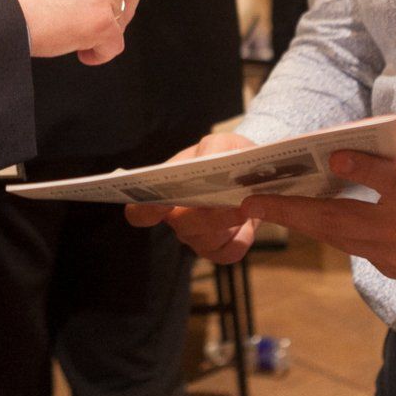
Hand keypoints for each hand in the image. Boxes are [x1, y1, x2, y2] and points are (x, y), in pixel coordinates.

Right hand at [124, 132, 258, 262]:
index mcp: (166, 191)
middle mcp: (176, 217)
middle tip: (231, 202)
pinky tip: (249, 222)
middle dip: (207, 215)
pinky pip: (227, 253)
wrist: (255, 172)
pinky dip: (241, 238)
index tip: (163, 202)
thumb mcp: (221, 142)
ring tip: (245, 207)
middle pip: (181, 226)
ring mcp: (197, 237)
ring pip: (206, 242)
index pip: (139, 211)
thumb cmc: (227, 154)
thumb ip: (212, 148)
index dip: (145, 210)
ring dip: (228, 224)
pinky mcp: (221, 249)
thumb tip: (206, 163)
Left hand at [239, 133, 395, 286]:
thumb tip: (354, 143)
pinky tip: (301, 218)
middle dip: (293, 210)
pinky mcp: (393, 270)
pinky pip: (353, 248)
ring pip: (339, 239)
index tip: (333, 159)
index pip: (390, 182)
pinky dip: (328, 232)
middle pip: (343, 220)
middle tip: (254, 201)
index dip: (362, 171)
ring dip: (300, 223)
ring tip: (264, 208)